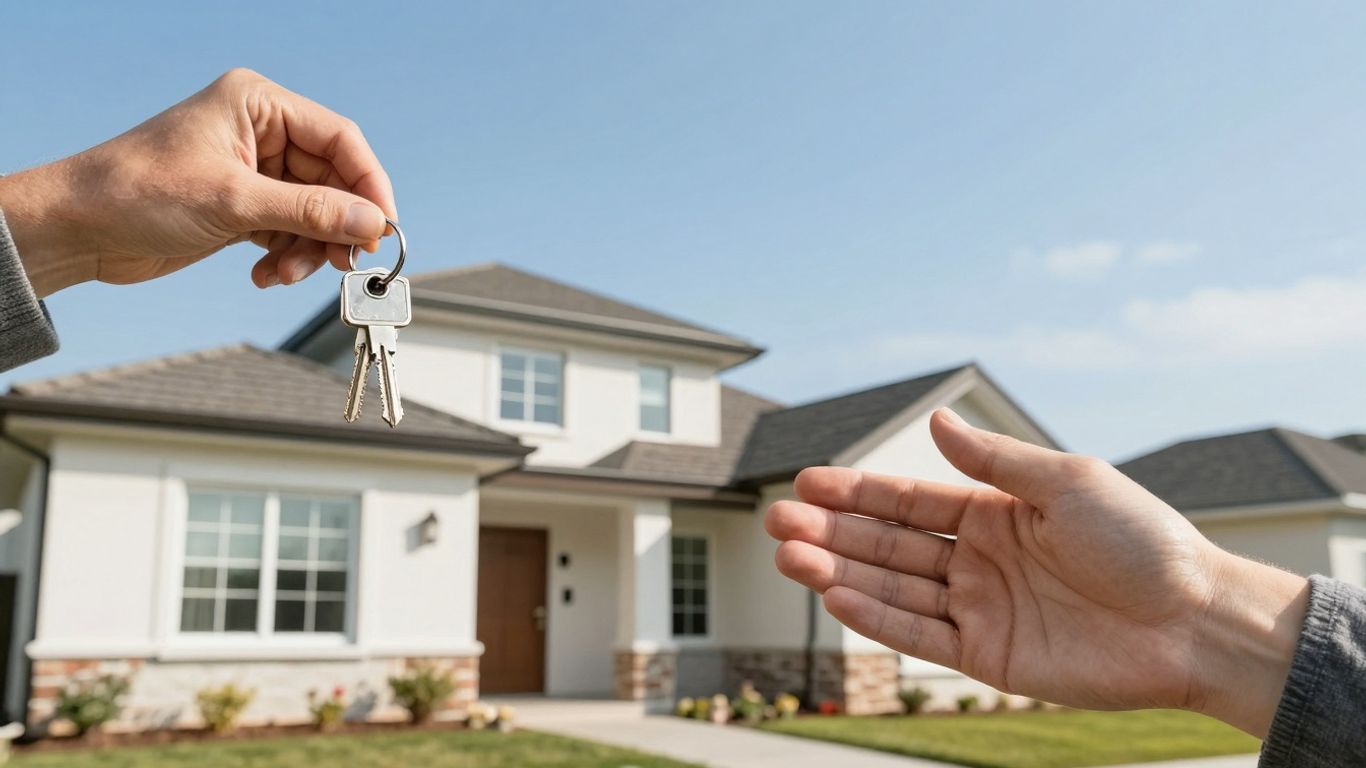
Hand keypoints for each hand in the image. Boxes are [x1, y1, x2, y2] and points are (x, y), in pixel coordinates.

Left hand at [0, 68, 396, 296]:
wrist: (78, 229)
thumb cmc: (136, 192)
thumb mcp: (234, 201)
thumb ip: (311, 211)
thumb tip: (372, 223)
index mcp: (258, 105)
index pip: (340, 140)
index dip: (369, 185)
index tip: (384, 228)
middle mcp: (261, 132)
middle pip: (332, 182)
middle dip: (335, 227)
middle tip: (342, 261)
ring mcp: (253, 171)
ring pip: (313, 213)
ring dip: (307, 249)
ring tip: (283, 272)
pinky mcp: (243, 206)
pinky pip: (289, 232)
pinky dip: (286, 256)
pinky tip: (262, 273)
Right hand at [765, 408, 1309, 736]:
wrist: (1194, 621)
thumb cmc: (1143, 543)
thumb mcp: (1068, 482)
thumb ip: (994, 460)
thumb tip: (934, 420)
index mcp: (995, 512)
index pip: (908, 499)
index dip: (857, 489)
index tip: (807, 481)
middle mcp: (977, 559)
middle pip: (887, 544)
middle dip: (831, 530)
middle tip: (777, 519)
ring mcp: (979, 608)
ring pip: (891, 588)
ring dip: (838, 571)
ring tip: (790, 556)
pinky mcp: (987, 656)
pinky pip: (919, 635)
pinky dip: (876, 618)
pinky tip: (838, 595)